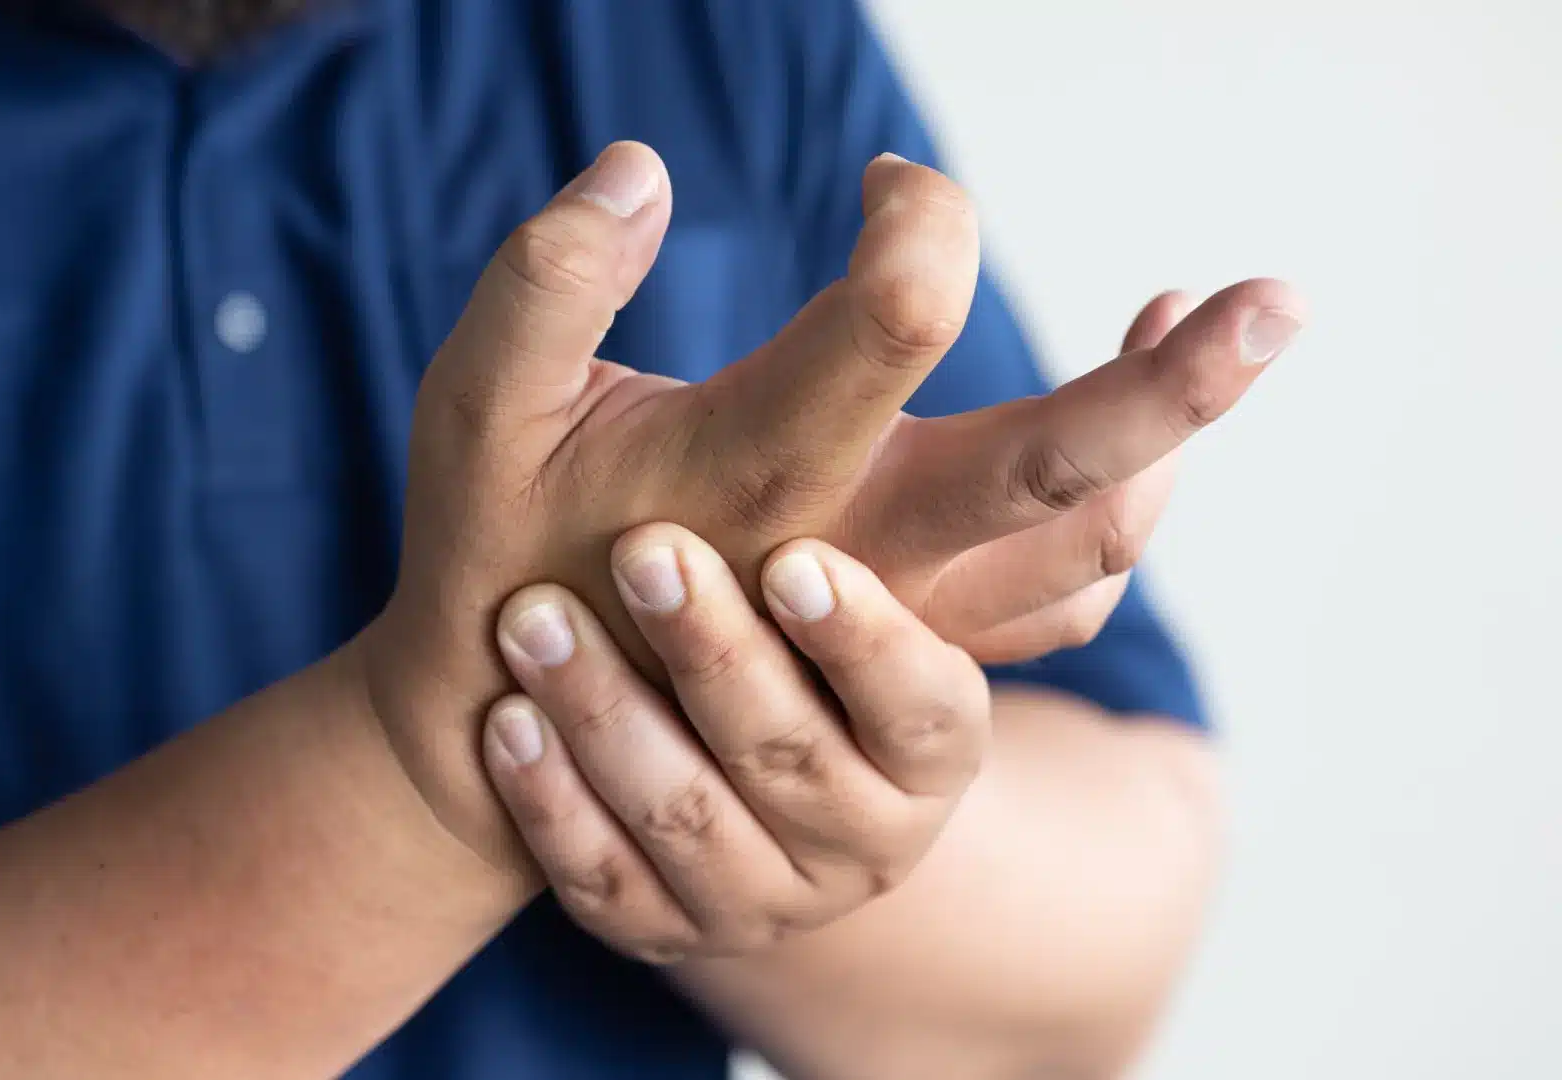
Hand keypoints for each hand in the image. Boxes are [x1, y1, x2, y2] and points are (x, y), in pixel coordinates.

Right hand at [362, 141, 1300, 867]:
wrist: (514, 728)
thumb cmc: (491, 547)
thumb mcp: (476, 404)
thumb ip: (548, 277)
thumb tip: (643, 165)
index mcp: (750, 476)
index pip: (892, 313)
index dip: (915, 213)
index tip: (887, 184)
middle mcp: (849, 556)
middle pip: (1050, 467)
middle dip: (1175, 386)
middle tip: (1279, 303)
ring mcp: (891, 616)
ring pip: (1083, 548)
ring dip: (1162, 441)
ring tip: (1191, 331)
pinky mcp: (906, 645)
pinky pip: (1057, 601)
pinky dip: (1116, 521)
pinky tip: (1121, 451)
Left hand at [482, 524, 984, 959]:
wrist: (711, 753)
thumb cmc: (781, 613)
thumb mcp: (848, 565)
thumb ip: (902, 502)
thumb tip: (1016, 380)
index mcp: (934, 745)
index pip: (920, 704)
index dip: (860, 639)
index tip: (789, 558)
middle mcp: (867, 838)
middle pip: (789, 754)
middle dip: (709, 653)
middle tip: (641, 551)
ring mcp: (763, 898)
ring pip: (686, 817)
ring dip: (606, 713)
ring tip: (532, 617)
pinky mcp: (663, 929)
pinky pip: (604, 880)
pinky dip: (551, 799)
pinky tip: (505, 718)